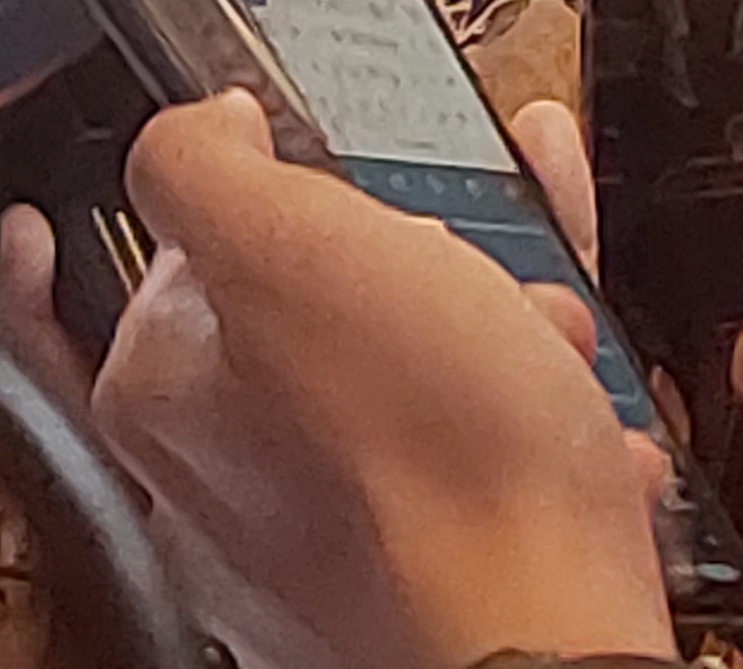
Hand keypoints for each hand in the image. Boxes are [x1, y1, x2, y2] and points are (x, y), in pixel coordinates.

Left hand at [81, 93, 679, 668]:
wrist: (551, 636)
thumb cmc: (429, 462)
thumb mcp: (287, 240)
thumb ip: (203, 161)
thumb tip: (202, 125)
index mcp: (159, 393)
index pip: (182, 248)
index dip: (271, 194)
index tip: (325, 173)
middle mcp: (221, 485)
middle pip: (314, 312)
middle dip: (414, 266)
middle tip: (469, 261)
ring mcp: (321, 549)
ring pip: (412, 388)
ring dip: (497, 340)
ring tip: (548, 339)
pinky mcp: (423, 586)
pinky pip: (483, 472)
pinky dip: (542, 432)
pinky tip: (583, 414)